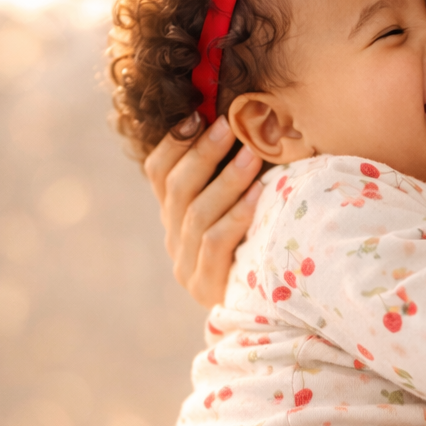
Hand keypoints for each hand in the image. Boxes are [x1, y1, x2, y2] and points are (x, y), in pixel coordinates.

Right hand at [144, 115, 262, 306]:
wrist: (266, 312)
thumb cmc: (261, 246)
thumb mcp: (241, 208)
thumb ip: (235, 175)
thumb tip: (250, 121)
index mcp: (174, 215)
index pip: (159, 172)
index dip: (175, 143)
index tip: (198, 114)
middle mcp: (174, 238)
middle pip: (177, 189)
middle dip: (204, 153)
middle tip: (230, 125)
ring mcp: (187, 264)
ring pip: (197, 215)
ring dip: (227, 180)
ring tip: (253, 154)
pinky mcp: (206, 286)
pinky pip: (216, 245)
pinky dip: (237, 217)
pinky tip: (259, 197)